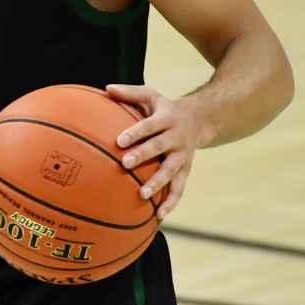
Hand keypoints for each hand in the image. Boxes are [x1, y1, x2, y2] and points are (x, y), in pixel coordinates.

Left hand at [107, 83, 205, 220]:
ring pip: (171, 171)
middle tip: (125, 164)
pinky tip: (159, 216)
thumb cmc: (163, 108)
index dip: (136, 132)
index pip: (150, 126)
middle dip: (143, 156)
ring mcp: (183, 156)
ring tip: (142, 195)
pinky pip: (179, 189)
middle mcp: (176, 138)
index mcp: (166, 118)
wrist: (198, 120)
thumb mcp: (150, 95)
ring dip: (158, 183)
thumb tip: (106, 88)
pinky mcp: (186, 170)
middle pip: (159, 147)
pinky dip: (171, 202)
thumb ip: (129, 92)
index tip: (119, 140)